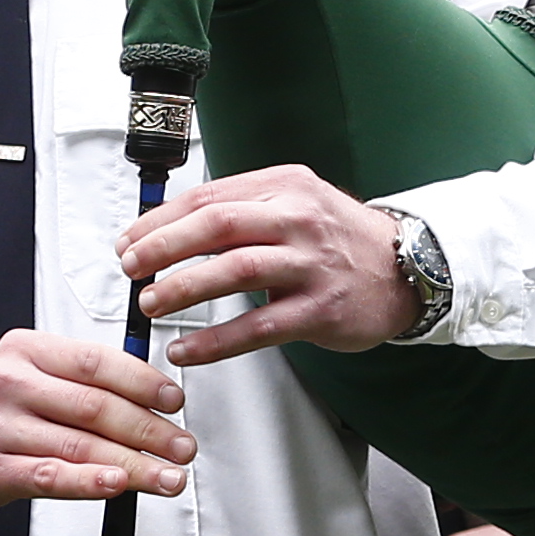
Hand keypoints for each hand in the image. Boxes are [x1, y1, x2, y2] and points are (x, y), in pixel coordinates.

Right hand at [0, 328, 193, 535]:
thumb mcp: (25, 376)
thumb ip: (78, 381)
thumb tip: (151, 397)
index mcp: (26, 350)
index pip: (96, 362)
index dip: (143, 382)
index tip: (175, 402)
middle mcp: (9, 383)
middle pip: (94, 406)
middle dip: (149, 430)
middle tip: (182, 447)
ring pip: (79, 445)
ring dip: (133, 464)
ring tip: (167, 477)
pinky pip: (49, 476)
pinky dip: (87, 482)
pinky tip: (117, 485)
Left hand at [122, 164, 415, 363]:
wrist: (405, 269)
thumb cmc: (337, 239)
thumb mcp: (294, 202)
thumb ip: (240, 209)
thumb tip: (168, 228)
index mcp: (284, 187)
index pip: (209, 197)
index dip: (160, 221)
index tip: (128, 241)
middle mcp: (298, 219)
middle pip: (218, 225)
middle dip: (164, 247)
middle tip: (130, 268)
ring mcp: (312, 265)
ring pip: (235, 271)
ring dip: (184, 288)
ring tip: (151, 304)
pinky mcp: (321, 310)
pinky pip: (258, 327)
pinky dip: (216, 340)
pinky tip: (187, 349)